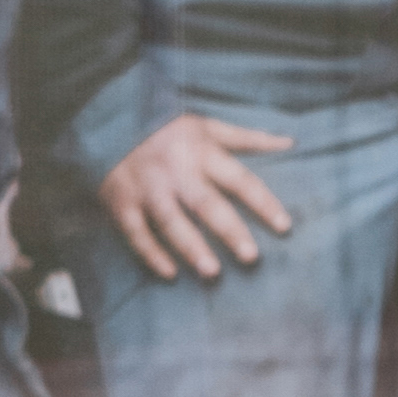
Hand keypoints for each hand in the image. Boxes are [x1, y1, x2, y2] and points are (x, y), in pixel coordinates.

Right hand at [101, 110, 300, 282]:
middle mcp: (175, 171)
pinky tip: (170, 274)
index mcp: (201, 151)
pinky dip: (151, 254)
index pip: (240, 180)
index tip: (284, 226)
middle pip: (206, 203)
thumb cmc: (167, 129)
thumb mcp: (206, 126)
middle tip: (251, 257)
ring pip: (170, 221)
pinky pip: (136, 233)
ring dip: (190, 248)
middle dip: (229, 230)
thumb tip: (289, 143)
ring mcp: (147, 188)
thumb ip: (247, 138)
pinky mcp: (121, 202)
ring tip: (212, 273)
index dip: (263, 203)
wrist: (108, 122)